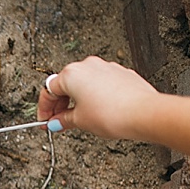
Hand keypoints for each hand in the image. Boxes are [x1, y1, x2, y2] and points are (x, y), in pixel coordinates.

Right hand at [39, 56, 159, 139]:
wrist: (145, 113)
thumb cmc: (115, 114)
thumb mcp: (80, 121)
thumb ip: (63, 120)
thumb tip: (57, 122)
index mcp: (72, 74)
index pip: (49, 91)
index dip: (44, 109)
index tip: (45, 120)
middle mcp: (88, 66)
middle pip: (66, 84)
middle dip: (61, 104)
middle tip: (59, 121)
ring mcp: (107, 68)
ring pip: (85, 83)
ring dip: (79, 99)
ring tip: (80, 117)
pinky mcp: (122, 74)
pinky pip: (101, 84)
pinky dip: (96, 96)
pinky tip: (98, 110)